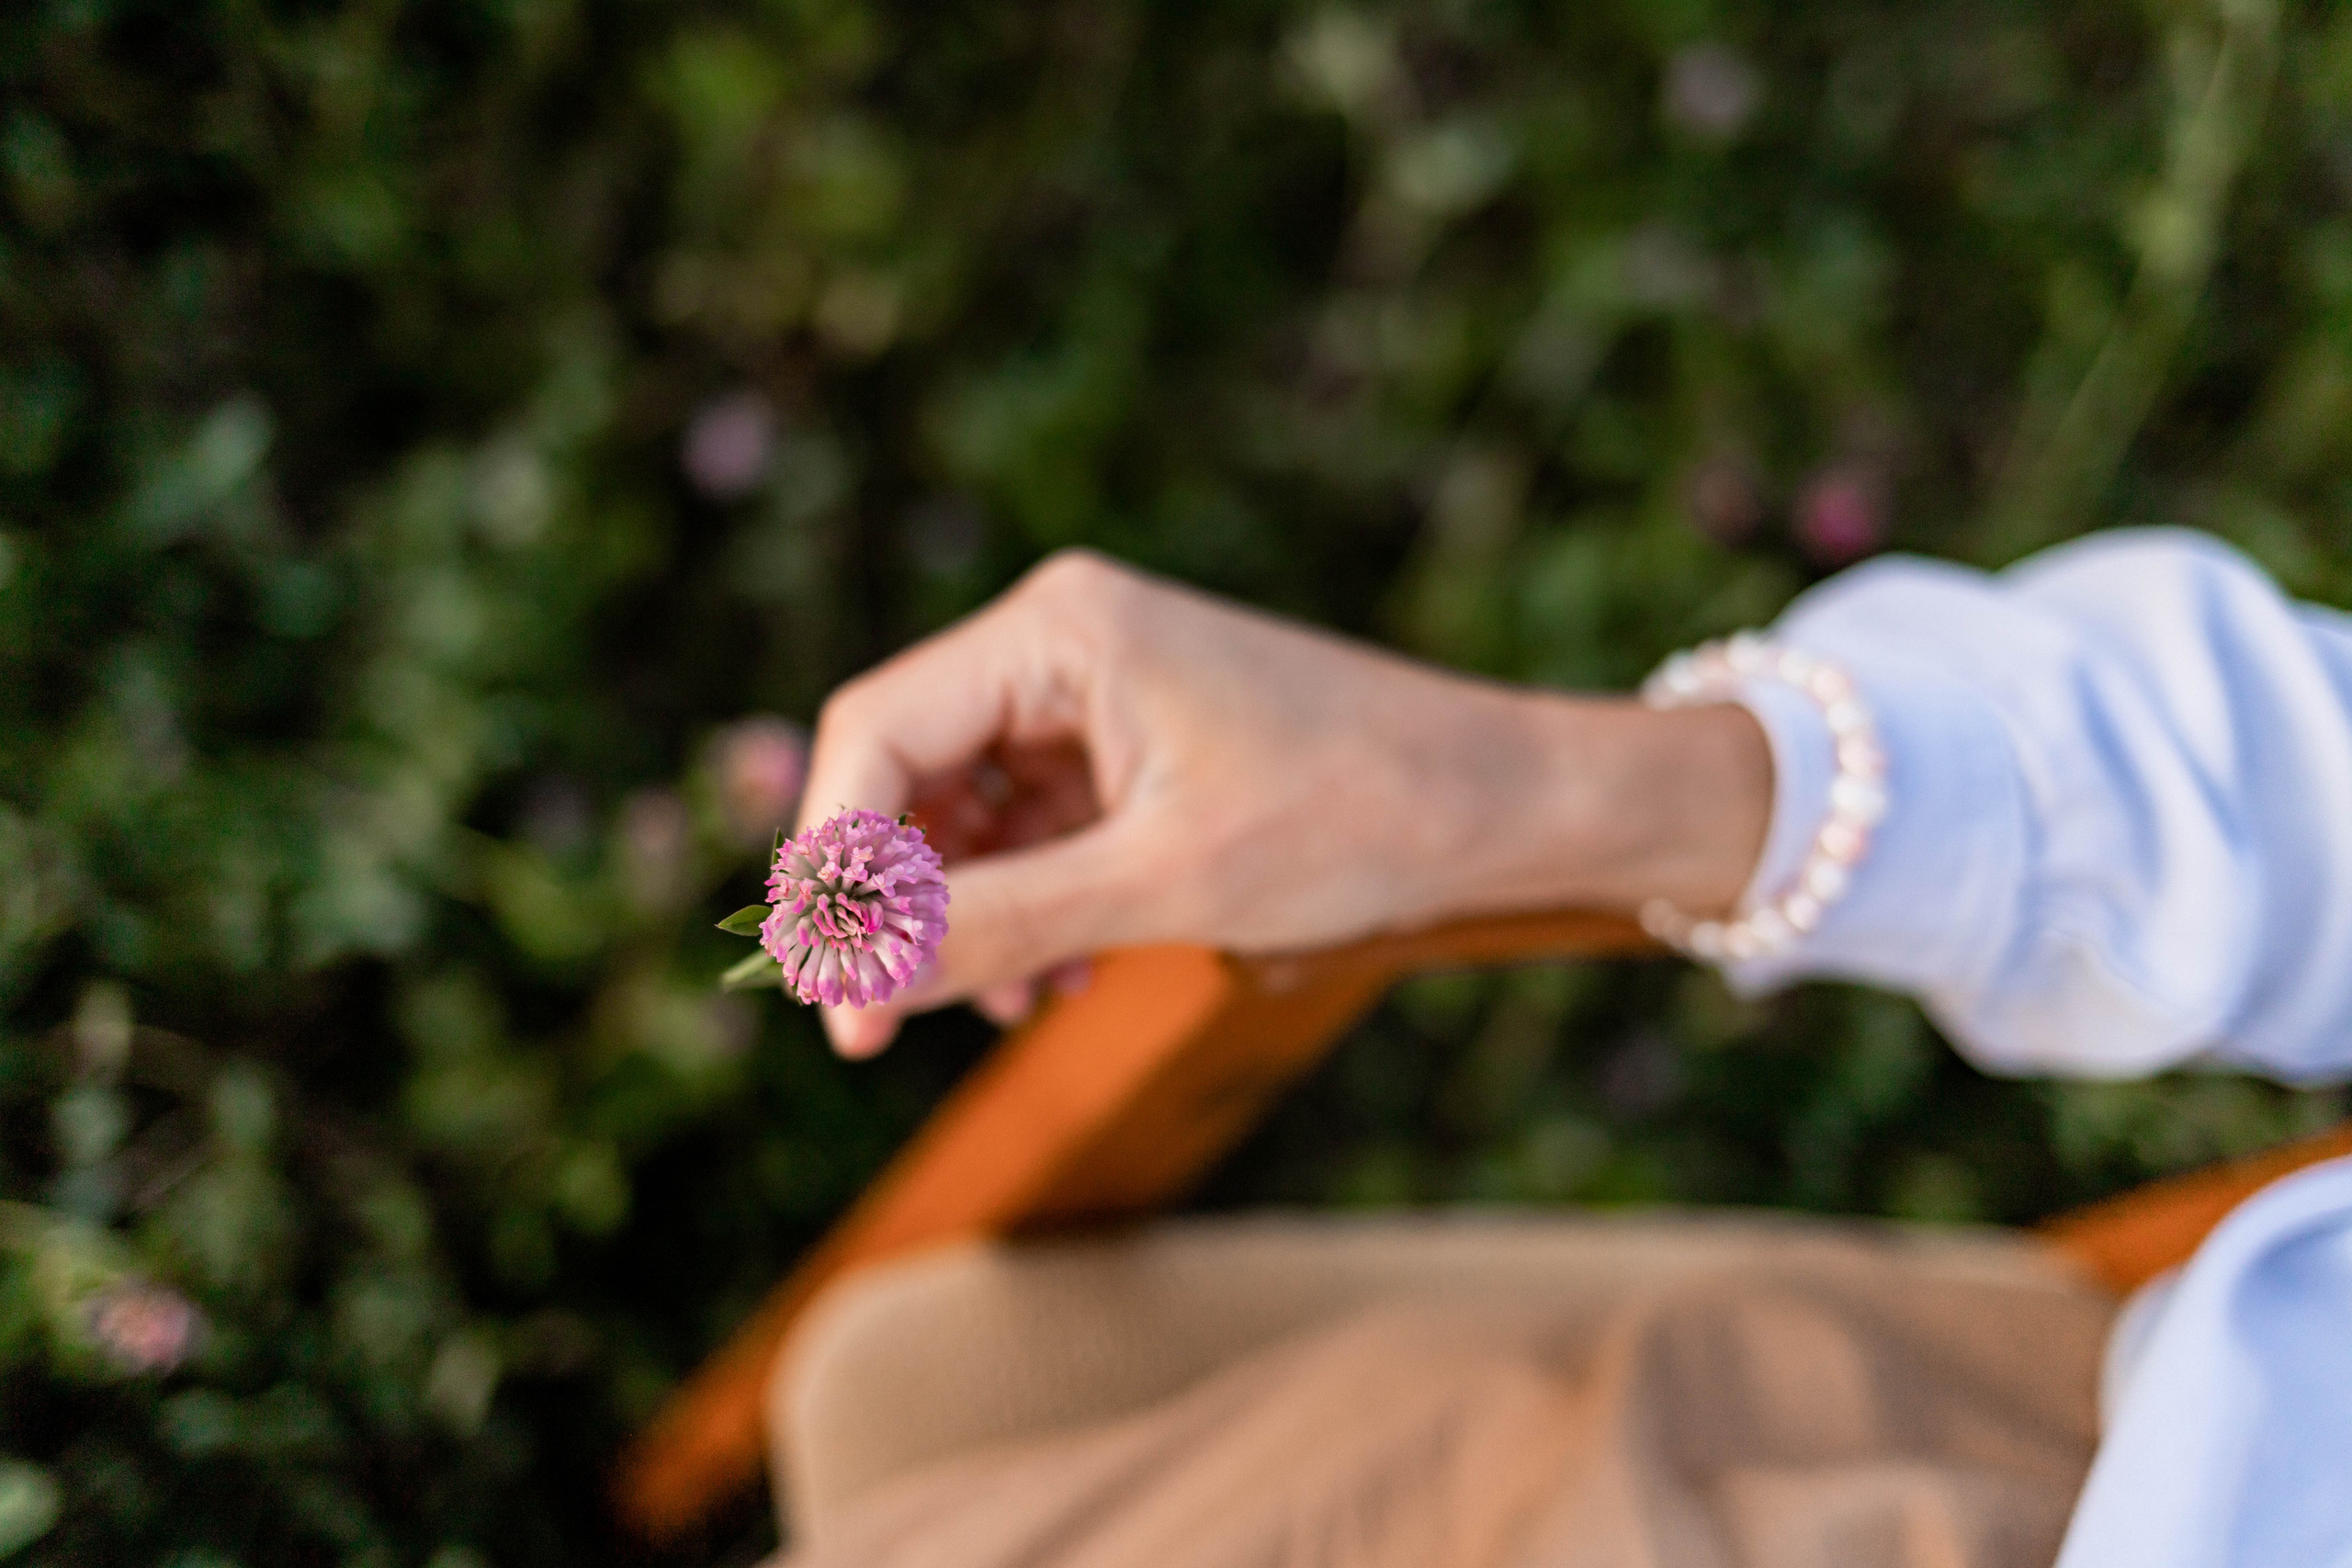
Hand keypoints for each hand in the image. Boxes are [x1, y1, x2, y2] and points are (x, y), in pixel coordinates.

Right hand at [798, 550, 1770, 1055]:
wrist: (1511, 806)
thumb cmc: (1361, 816)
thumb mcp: (1163, 885)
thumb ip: (995, 927)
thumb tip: (847, 986)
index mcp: (1057, 629)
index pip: (874, 734)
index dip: (832, 871)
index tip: (830, 998)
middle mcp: (1064, 639)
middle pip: (909, 772)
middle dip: (896, 904)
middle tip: (874, 1032)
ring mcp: (1102, 688)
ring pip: (969, 808)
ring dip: (967, 914)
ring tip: (1010, 1006)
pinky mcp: (1140, 741)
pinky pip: (1037, 822)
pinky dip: (1031, 902)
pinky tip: (1068, 975)